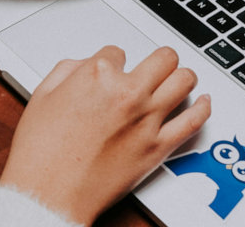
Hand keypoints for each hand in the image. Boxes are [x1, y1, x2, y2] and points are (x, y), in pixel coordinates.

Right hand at [0, 45, 211, 224]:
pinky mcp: (158, 147)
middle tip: (155, 66)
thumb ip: (68, 70)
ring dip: (181, 75)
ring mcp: (146, 120)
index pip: (118, 51)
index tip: (112, 72)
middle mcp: (128, 93)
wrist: (48, 193)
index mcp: (98, 76)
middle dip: (158, 59)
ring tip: (178, 79)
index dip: (113, 62)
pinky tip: (203, 101)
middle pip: (163, 58)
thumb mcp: (43, 95)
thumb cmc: (41, 152)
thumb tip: (86, 64)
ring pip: (184, 80)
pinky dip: (203, 107)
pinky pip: (194, 121)